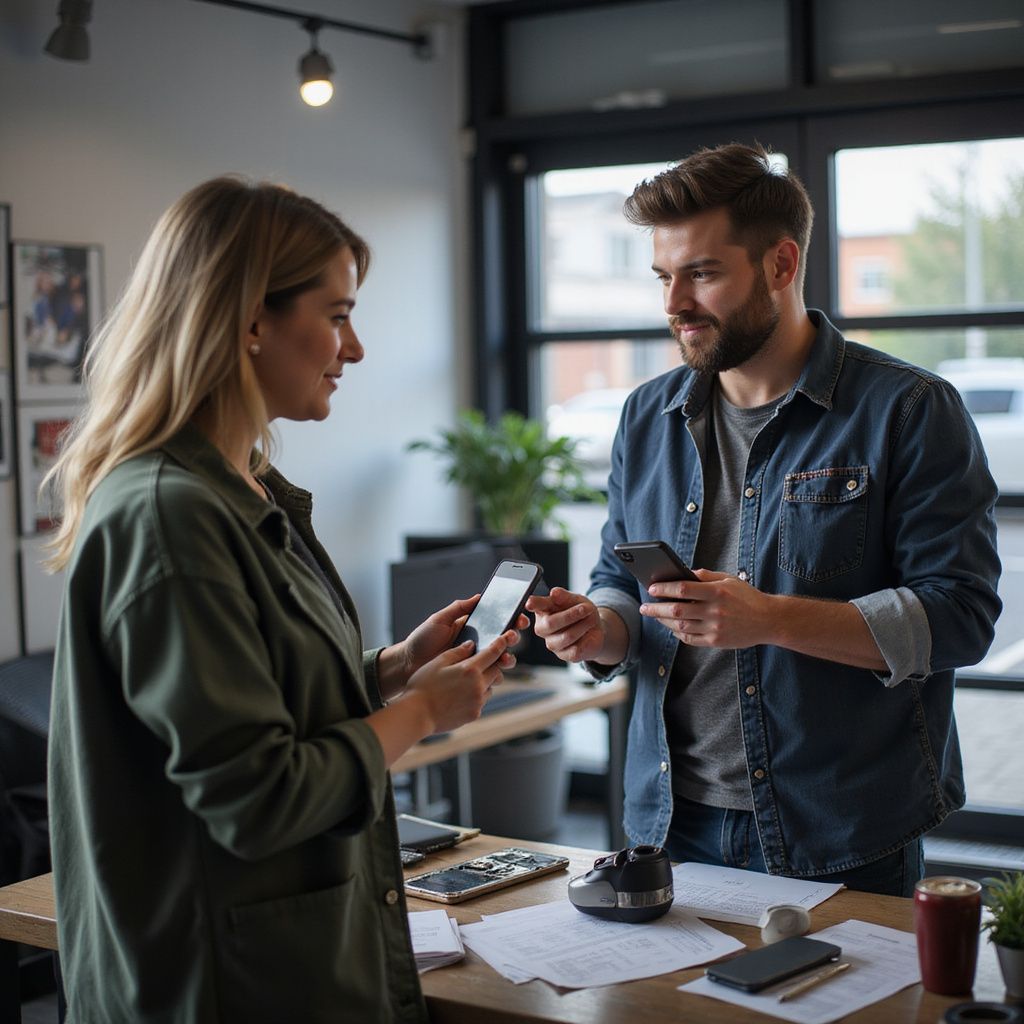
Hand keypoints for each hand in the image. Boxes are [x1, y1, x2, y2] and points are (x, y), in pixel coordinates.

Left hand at [398, 596, 528, 679]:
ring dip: (509, 657)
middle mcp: (477, 643)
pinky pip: (490, 677)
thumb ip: (458, 608)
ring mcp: (475, 660)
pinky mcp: (471, 676)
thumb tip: (478, 596)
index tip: (518, 617)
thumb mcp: (439, 619)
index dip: (511, 619)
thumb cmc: (422, 640)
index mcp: (472, 627)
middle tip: (511, 636)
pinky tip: (496, 673)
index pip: (497, 621)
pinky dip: (497, 675)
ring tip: (505, 657)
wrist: (408, 664)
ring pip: (500, 659)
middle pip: (503, 640)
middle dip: (513, 637)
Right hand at [405, 631, 518, 734]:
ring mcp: (478, 702)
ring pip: (489, 687)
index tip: (505, 638)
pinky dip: (475, 696)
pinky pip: (481, 701)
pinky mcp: (474, 714)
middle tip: (482, 661)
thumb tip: (472, 645)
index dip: (500, 644)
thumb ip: (458, 652)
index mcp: (470, 669)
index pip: (493, 653)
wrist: (417, 714)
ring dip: (483, 681)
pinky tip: (459, 696)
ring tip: (466, 681)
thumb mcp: (438, 662)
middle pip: (495, 670)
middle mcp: (479, 686)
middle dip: (491, 664)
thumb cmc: (423, 685)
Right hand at [526, 587, 606, 663]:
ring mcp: (551, 643)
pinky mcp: (563, 655)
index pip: (535, 606)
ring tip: (591, 619)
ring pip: (567, 636)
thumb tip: (554, 593)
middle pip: (551, 623)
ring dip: (583, 626)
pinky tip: (587, 634)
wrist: (595, 628)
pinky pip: (575, 649)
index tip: (530, 603)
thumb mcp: (575, 599)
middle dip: (571, 615)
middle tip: (586, 608)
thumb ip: (565, 596)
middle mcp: (542, 628)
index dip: (532, 604)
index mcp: (542, 610)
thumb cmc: (581, 611)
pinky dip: (586, 639)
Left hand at [641, 569, 773, 648]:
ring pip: (680, 626)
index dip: (665, 588)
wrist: (769, 620)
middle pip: (677, 610)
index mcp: (717, 592)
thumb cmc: (747, 597)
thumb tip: (682, 573)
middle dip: (656, 608)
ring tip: (655, 615)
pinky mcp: (716, 641)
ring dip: (663, 621)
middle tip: (644, 606)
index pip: (683, 588)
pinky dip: (677, 633)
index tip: (652, 588)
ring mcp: (715, 628)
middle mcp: (715, 611)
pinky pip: (690, 639)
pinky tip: (672, 627)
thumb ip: (705, 576)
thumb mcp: (728, 580)